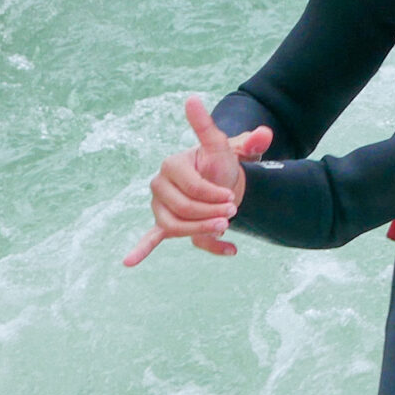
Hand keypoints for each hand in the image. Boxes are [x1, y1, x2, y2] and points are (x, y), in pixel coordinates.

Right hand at [125, 96, 271, 266]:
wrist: (219, 181)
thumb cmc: (222, 164)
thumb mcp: (234, 150)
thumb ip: (249, 141)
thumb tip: (265, 134)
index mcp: (172, 164)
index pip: (193, 187)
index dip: (215, 195)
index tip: (231, 195)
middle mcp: (160, 184)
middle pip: (184, 208)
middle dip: (211, 213)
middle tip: (232, 212)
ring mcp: (159, 206)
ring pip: (176, 227)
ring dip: (200, 230)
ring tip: (223, 228)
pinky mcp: (164, 223)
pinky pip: (151, 237)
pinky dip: (141, 249)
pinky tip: (129, 261)